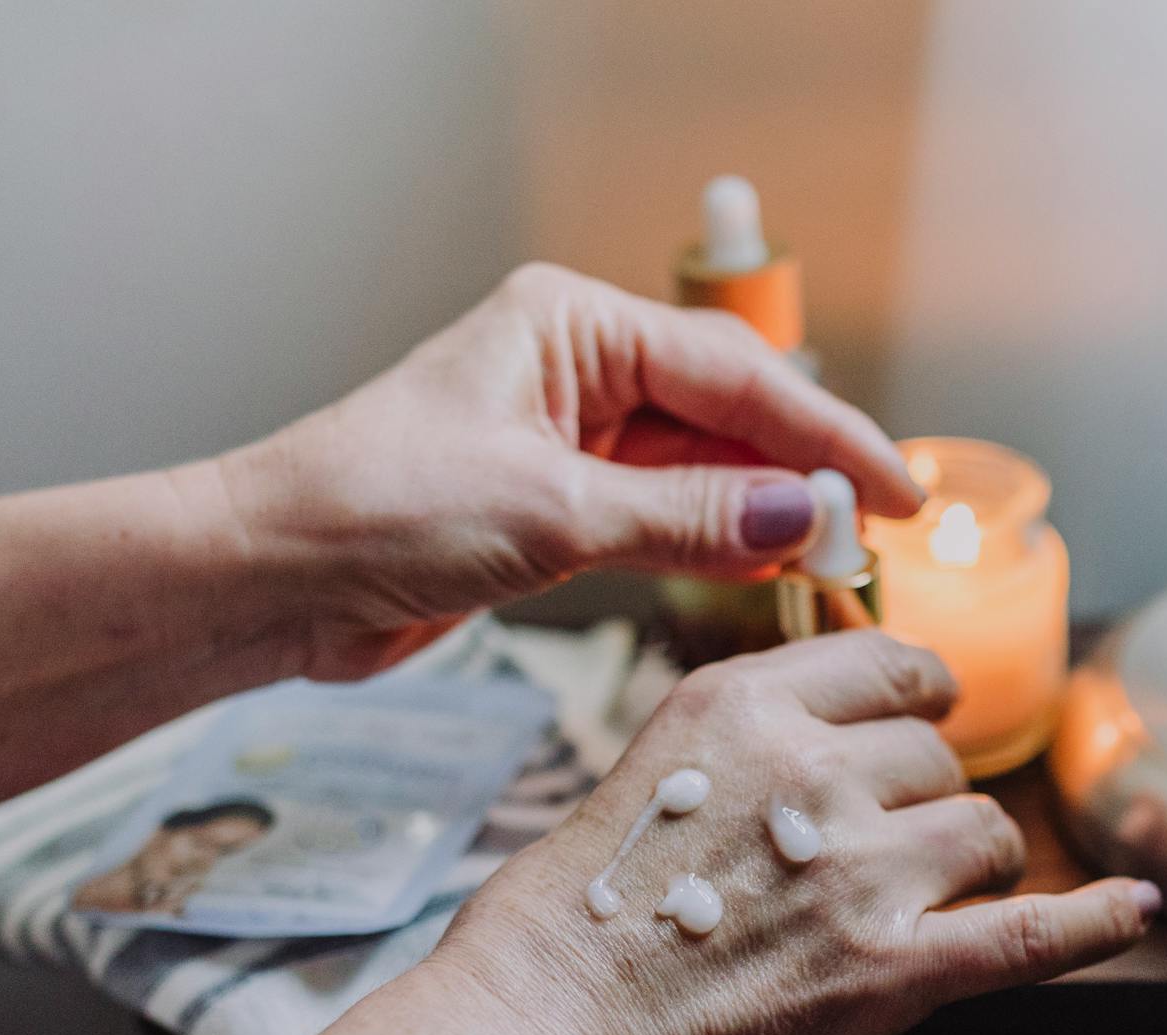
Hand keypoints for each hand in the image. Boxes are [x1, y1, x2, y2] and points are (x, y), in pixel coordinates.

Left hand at [214, 263, 924, 678]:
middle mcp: (576, 368)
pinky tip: (768, 564)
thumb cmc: (370, 511)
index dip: (825, 437)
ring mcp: (567, 435)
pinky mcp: (554, 502)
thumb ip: (690, 517)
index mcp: (572, 326)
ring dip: (767, 512)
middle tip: (882, 532)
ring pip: (702, 466)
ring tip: (839, 558)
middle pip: (728, 412)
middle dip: (805, 471)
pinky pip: (665, 511)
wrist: (270, 576)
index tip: (896, 491)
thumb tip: (805, 517)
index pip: (732, 375)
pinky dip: (718, 540)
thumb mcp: (551, 515)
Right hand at [428, 632, 1159, 1034]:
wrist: (543, 1033)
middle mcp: (814, 771)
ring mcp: (862, 870)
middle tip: (885, 843)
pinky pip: (1029, 933)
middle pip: (932, 754)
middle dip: (923, 794)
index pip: (883, 664)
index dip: (917, 692)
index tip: (925, 708)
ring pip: (979, 829)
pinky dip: (1094, 921)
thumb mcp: (636, 773)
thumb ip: (737, 748)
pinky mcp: (894, 970)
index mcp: (744, 708)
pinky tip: (1135, 907)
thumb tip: (805, 749)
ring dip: (967, 859)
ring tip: (930, 895)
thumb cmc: (560, 927)